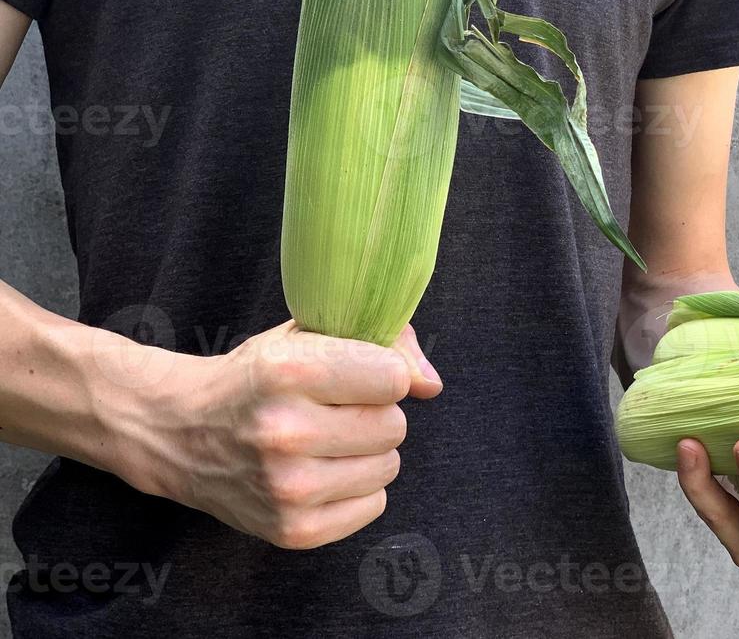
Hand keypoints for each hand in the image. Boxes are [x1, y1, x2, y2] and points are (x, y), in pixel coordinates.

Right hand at [111, 321, 441, 549]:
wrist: (181, 433)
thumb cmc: (260, 376)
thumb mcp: (310, 335)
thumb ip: (386, 343)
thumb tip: (431, 386)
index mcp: (287, 372)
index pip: (391, 378)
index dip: (379, 373)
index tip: (353, 373)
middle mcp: (284, 432)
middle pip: (393, 425)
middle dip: (374, 413)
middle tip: (333, 411)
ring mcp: (286, 487)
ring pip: (389, 466)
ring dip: (368, 452)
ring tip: (325, 441)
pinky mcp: (292, 530)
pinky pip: (373, 505)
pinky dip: (357, 488)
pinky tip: (320, 471)